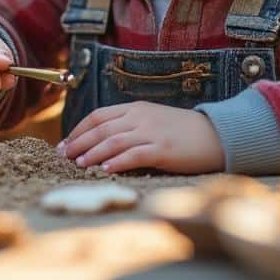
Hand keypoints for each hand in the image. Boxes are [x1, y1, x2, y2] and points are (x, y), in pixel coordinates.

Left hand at [59, 102, 224, 173]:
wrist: (215, 134)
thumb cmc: (181, 131)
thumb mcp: (152, 120)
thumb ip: (129, 126)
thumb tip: (101, 141)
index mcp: (135, 109)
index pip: (98, 116)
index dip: (78, 130)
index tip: (64, 143)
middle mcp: (140, 118)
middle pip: (101, 129)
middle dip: (79, 142)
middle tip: (63, 156)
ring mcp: (152, 133)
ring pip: (114, 141)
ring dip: (92, 153)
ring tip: (78, 164)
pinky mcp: (164, 150)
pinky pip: (135, 155)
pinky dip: (117, 162)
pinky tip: (105, 169)